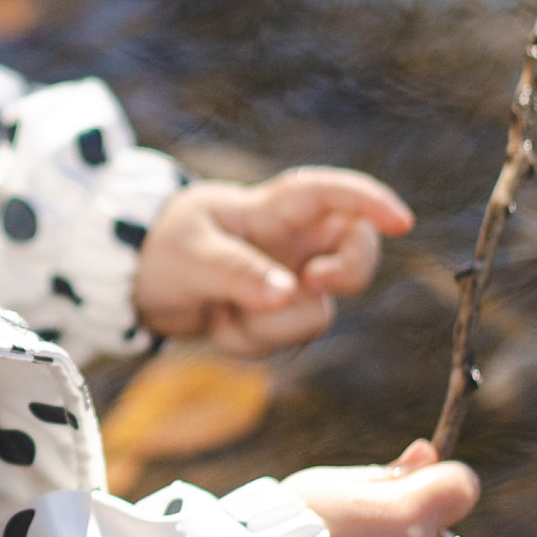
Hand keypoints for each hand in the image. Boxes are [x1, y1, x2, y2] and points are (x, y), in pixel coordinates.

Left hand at [133, 169, 412, 358]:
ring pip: (316, 312)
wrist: (134, 283)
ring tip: (218, 312)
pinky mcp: (278, 316)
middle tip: (311, 282)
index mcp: (272, 210)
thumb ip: (238, 273)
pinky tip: (218, 325)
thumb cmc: (162, 247)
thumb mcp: (190, 256)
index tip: (402, 221)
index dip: (370, 201)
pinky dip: (249, 341)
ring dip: (267, 325)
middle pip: (355, 255)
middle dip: (345, 274)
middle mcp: (292, 244)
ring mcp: (290, 281)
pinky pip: (285, 340)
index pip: (329, 195)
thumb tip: (289, 293)